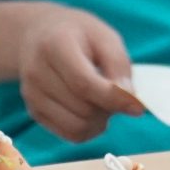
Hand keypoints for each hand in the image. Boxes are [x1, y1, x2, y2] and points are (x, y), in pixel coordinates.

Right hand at [5, 2, 138, 143]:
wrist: (38, 34)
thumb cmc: (78, 34)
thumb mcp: (104, 37)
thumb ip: (119, 67)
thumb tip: (131, 103)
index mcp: (54, 45)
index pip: (84, 83)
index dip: (113, 98)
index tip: (138, 106)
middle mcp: (37, 72)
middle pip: (83, 108)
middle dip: (108, 107)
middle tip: (116, 92)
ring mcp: (32, 95)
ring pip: (77, 127)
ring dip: (99, 121)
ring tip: (103, 101)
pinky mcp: (35, 112)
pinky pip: (71, 135)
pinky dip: (89, 129)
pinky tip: (92, 110)